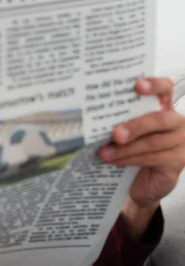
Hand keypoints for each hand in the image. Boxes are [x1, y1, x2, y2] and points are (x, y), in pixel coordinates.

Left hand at [98, 77, 184, 238]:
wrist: (140, 181)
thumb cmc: (130, 149)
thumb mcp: (124, 130)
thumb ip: (118, 120)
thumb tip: (90, 116)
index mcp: (162, 108)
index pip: (165, 89)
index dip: (154, 85)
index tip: (137, 86)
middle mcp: (175, 122)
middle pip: (159, 119)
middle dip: (135, 126)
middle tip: (115, 134)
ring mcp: (180, 142)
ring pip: (153, 142)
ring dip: (125, 149)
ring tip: (103, 152)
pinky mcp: (178, 162)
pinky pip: (153, 158)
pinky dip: (130, 160)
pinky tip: (114, 161)